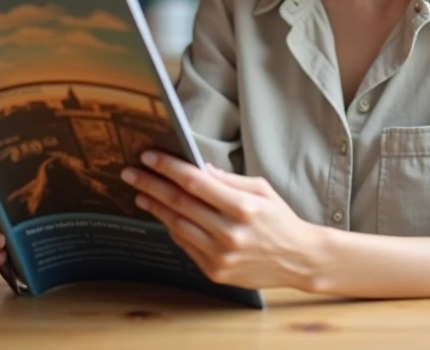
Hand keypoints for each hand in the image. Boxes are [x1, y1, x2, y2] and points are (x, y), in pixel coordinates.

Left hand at [121, 152, 323, 290]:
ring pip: (177, 226)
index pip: (196, 183)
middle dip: (151, 185)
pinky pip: (185, 245)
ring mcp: (220, 255)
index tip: (149, 157)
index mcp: (243, 207)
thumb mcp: (262, 190)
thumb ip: (228, 180)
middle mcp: (229, 232)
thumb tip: (197, 168)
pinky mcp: (215, 271)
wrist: (298, 258)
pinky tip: (163, 216)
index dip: (169, 168)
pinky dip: (172, 228)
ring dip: (155, 208)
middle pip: (179, 204)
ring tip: (141, 194)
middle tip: (131, 173)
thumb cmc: (280, 219)